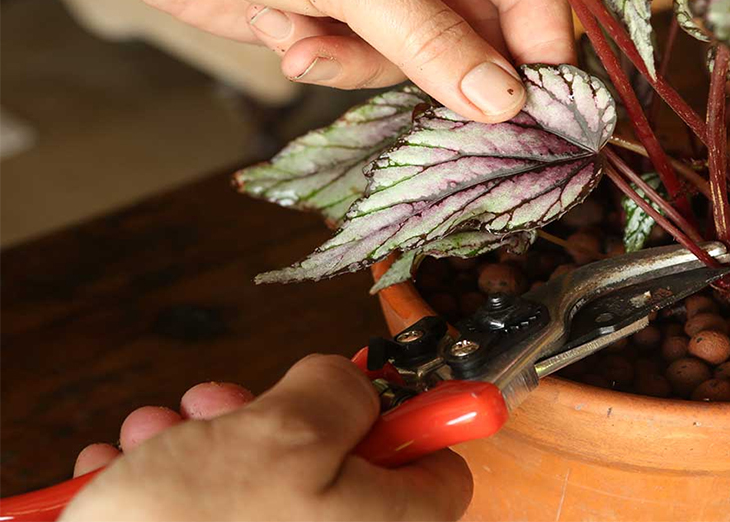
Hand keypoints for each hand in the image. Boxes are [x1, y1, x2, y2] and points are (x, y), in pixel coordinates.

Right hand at [62, 355, 472, 520]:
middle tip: (224, 402)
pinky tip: (125, 472)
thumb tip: (352, 384)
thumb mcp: (285, 434)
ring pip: (262, 481)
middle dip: (273, 420)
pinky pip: (211, 511)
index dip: (415, 421)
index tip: (379, 388)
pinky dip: (170, 484)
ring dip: (206, 441)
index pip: (440, 474)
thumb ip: (339, 393)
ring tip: (157, 434)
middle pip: (338, 467)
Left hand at [113, 0, 574, 122]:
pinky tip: (287, 35)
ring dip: (359, 63)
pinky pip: (362, 64)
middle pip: (479, 34)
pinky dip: (324, 59)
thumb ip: (428, 39)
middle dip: (442, 73)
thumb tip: (502, 100)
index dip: (545, 46)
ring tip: (308, 44)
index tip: (545, 107)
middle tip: (446, 120)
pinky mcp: (345, 22)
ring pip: (416, 60)